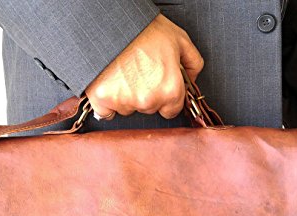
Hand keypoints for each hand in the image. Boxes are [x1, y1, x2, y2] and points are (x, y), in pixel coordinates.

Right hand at [85, 14, 202, 119]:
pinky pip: (106, 112)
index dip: (166, 97)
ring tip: (125, 73)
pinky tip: (110, 83)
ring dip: (127, 97)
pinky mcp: (103, 99)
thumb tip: (191, 80)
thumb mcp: (179, 39)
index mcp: (170, 89)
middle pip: (149, 109)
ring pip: (128, 109)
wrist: (112, 22)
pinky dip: (107, 102)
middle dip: (146, 95)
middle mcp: (148, 100)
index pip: (171, 111)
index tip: (159, 86)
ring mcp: (124, 101)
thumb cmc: (144, 29)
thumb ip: (192, 63)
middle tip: (140, 72)